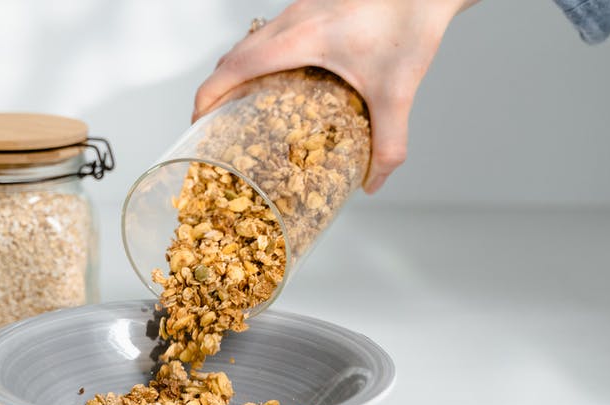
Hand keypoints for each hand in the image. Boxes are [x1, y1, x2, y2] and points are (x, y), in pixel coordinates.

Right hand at [194, 0, 478, 193]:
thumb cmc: (412, 21)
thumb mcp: (398, 91)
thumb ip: (388, 142)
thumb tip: (373, 181)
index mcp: (299, 38)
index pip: (233, 67)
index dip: (207, 97)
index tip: (198, 122)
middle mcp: (292, 19)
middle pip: (233, 55)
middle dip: (217, 90)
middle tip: (217, 123)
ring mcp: (300, 9)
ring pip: (251, 41)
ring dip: (238, 71)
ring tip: (242, 105)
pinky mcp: (313, 6)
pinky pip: (271, 33)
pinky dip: (261, 57)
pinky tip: (282, 80)